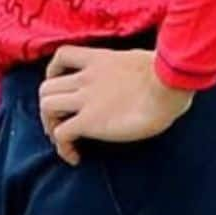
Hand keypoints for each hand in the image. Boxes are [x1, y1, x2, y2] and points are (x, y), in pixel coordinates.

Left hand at [39, 48, 193, 164]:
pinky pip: (62, 134)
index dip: (53, 73)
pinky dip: (62, 148)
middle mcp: (85, 78)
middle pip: (46, 88)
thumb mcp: (143, 62)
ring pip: (46, 107)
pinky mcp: (90, 121)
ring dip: (50, 126)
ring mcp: (85, 99)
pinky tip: (75, 157)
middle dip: (48, 107)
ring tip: (64, 141)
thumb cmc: (168, 75)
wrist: (169, 85)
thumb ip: (132, 70)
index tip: (63, 88)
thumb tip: (142, 82)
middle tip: (62, 124)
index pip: (61, 56)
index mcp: (99, 60)